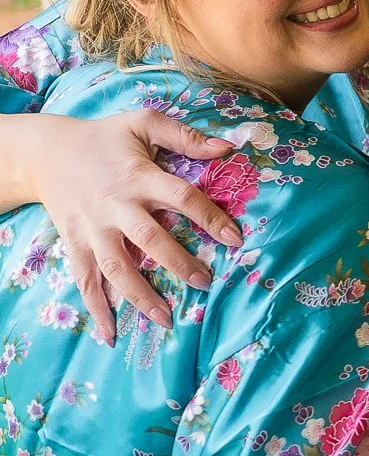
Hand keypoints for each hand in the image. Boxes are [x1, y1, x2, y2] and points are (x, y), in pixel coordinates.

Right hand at [29, 111, 237, 338]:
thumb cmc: (105, 137)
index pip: (181, 198)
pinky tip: (111, 333)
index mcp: (139, 176)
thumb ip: (186, 136)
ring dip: (141, 295)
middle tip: (205, 282)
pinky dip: (96, 308)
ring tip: (166, 319)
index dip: (210, 217)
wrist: (47, 153)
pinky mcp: (74, 244)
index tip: (235, 239)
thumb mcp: (144, 123)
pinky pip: (85, 280)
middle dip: (178, 263)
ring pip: (117, 267)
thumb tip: (228, 147)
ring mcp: (93, 229)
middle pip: (150, 239)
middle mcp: (116, 207)